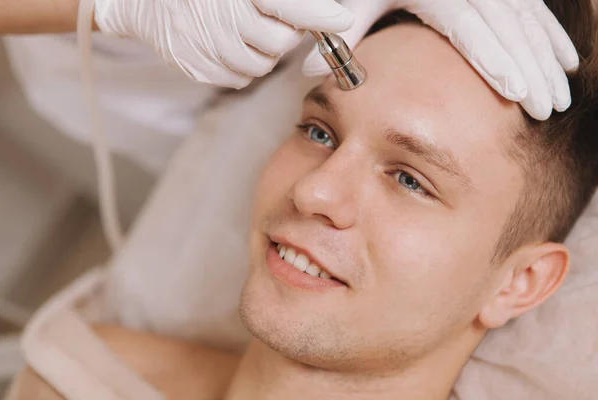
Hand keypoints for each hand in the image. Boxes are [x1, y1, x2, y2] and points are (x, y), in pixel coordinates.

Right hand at [94, 0, 353, 88]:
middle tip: (271, 20)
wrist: (145, 4)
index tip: (342, 20)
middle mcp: (221, 17)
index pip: (287, 4)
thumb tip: (326, 11)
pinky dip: (243, 66)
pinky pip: (241, 78)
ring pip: (263, 65)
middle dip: (286, 34)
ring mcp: (207, 46)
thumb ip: (281, 0)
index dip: (319, 14)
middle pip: (280, 43)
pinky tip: (229, 47)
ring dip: (264, 52)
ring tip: (246, 32)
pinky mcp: (198, 68)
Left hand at [302, 0, 578, 120]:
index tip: (516, 91)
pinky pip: (530, 9)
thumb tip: (312, 74)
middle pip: (508, 28)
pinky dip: (549, 33)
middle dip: (532, 68)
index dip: (495, 60)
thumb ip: (341, 37)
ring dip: (547, 55)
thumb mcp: (354, 1)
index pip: (471, 30)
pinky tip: (564, 57)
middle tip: (549, 106)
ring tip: (563, 90)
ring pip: (527, 19)